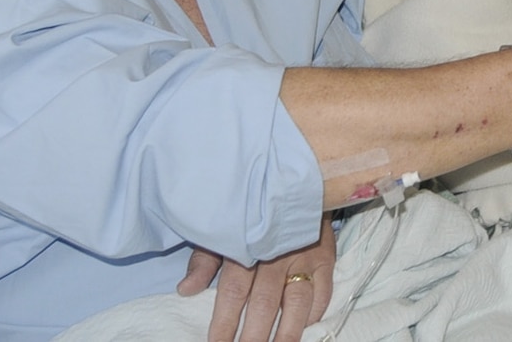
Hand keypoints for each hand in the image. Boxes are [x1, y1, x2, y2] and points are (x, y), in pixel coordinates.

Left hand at [179, 213, 334, 341]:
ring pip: (297, 303)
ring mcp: (305, 257)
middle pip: (264, 304)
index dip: (224, 323)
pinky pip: (323, 293)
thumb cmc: (253, 214)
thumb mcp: (223, 230)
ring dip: (287, 334)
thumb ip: (204, 261)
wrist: (297, 185)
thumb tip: (184, 290)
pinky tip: (303, 329)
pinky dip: (314, 314)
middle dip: (253, 337)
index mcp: (247, 246)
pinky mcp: (326, 258)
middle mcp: (277, 254)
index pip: (234, 293)